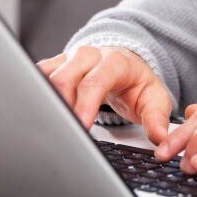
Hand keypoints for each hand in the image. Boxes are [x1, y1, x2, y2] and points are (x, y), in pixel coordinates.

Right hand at [37, 46, 172, 143]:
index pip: (95, 81)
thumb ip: (157, 119)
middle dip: (62, 106)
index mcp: (114, 62)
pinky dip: (35, 93)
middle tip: (66, 132)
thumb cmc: (137, 83)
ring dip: (47, 101)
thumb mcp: (154, 99)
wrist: (126, 65)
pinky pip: (37, 75)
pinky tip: (38, 112)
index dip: (85, 104)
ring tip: (54, 125)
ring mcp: (69, 59)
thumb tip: (161, 140)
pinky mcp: (55, 65)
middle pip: (65, 77)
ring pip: (46, 76)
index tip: (80, 126)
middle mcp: (88, 56)